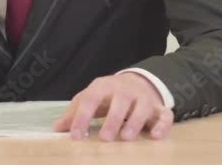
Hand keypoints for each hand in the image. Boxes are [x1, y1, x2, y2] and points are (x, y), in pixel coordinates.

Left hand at [53, 73, 173, 140]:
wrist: (136, 82)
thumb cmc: (107, 95)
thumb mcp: (90, 98)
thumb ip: (74, 113)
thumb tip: (56, 129)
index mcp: (103, 86)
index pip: (91, 98)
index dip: (82, 116)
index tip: (75, 135)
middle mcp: (124, 90)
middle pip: (120, 101)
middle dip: (112, 119)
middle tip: (105, 138)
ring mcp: (144, 98)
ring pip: (143, 107)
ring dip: (135, 121)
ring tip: (126, 138)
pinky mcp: (159, 107)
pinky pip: (165, 115)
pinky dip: (162, 125)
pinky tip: (155, 136)